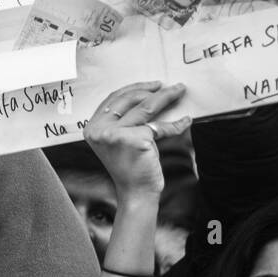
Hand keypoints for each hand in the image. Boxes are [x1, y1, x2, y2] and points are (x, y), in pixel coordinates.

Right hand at [84, 82, 190, 199]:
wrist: (135, 192)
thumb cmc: (130, 166)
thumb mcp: (120, 139)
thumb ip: (123, 119)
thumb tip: (147, 94)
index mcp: (92, 127)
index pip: (114, 99)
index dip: (135, 88)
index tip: (152, 85)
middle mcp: (99, 129)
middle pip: (129, 99)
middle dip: (152, 90)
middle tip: (171, 87)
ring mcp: (115, 134)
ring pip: (146, 107)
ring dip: (166, 97)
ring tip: (179, 91)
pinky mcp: (134, 139)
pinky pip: (160, 126)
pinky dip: (175, 124)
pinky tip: (185, 121)